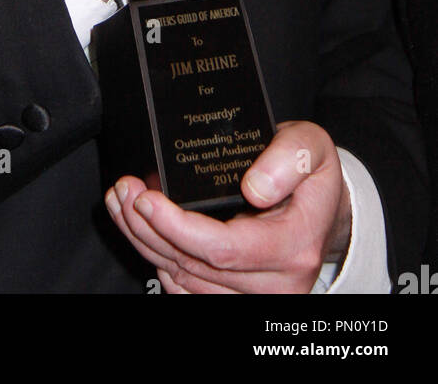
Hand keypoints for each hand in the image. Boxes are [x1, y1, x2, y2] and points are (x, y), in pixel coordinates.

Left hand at [105, 120, 351, 293]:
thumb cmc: (311, 174)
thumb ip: (287, 159)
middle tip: (123, 191)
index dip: (178, 227)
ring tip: (124, 203)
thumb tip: (255, 187)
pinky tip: (140, 231)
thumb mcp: (310, 147)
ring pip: (184, 279)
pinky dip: (158, 261)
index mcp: (294, 246)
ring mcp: (256, 296)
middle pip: (195, 267)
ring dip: (145, 242)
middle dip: (148, 228)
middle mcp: (277, 283)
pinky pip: (187, 291)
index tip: (147, 199)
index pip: (225, 249)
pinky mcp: (236, 297)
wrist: (322, 207)